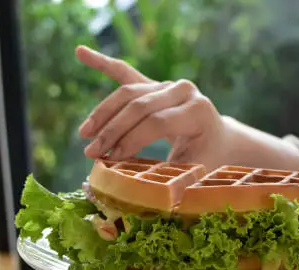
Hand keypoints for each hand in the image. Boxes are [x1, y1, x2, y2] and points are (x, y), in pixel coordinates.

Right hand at [75, 45, 298, 170]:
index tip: (109, 160)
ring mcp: (167, 84)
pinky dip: (102, 63)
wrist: (218, 141)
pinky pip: (125, 73)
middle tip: (91, 153)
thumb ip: (169, 176)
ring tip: (84, 134)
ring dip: (103, 113)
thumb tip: (133, 186)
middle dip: (112, 130)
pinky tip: (80, 52)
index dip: (130, 141)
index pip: (156, 123)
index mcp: (197, 111)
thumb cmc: (207, 161)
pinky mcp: (154, 84)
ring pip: (128, 92)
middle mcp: (183, 91)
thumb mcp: (195, 172)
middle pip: (139, 106)